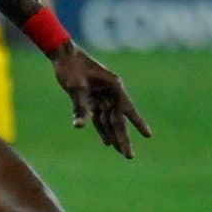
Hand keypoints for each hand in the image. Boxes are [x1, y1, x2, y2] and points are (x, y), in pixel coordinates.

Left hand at [52, 42, 150, 158]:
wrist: (62, 55)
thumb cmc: (71, 68)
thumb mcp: (76, 87)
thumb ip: (80, 107)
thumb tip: (80, 125)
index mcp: (114, 87)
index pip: (128, 109)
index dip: (138, 123)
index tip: (148, 136)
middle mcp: (110, 93)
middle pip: (118, 119)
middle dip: (123, 138)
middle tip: (129, 156)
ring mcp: (102, 96)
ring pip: (109, 121)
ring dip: (113, 136)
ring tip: (121, 152)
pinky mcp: (91, 99)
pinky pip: (98, 118)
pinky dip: (101, 129)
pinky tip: (107, 142)